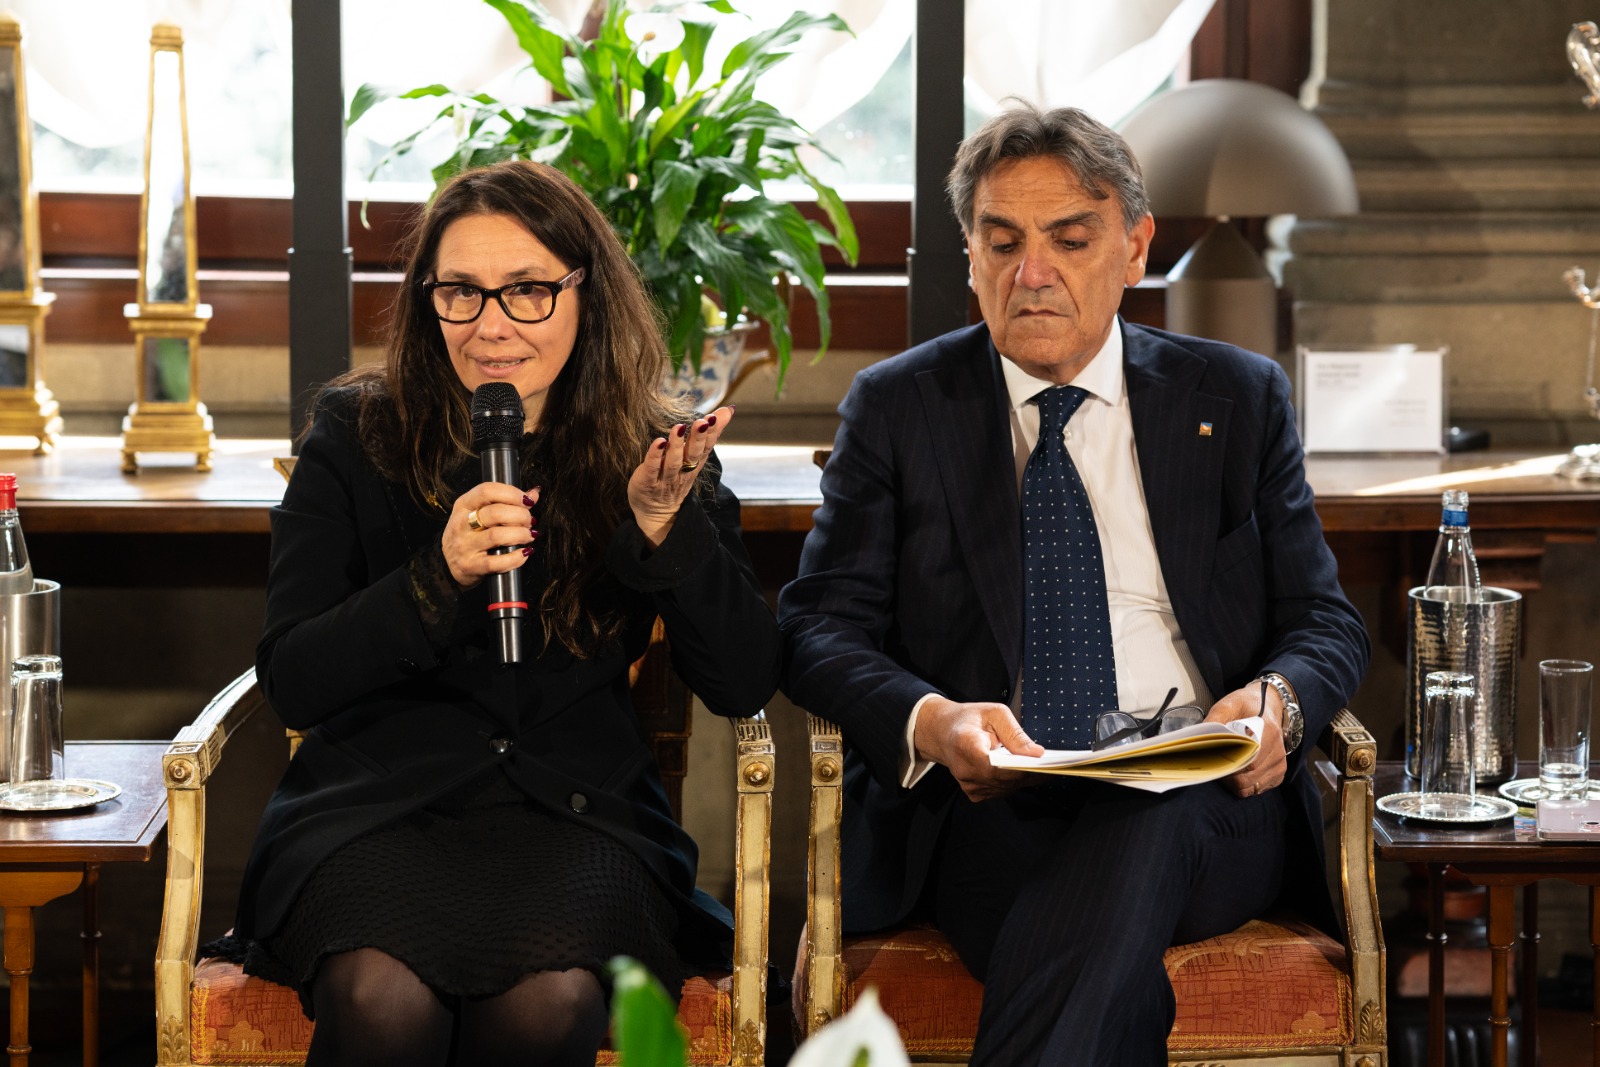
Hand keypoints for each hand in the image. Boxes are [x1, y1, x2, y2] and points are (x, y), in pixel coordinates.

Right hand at [443, 484, 538, 587]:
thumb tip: (534, 493)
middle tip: (530, 522)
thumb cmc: (470, 534)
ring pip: (497, 536)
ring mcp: (464, 546)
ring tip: (529, 536)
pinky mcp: (470, 566)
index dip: (512, 493)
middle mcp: (461, 524)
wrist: (449, 564)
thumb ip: (506, 501)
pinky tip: (524, 553)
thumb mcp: (480, 513)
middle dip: (520, 516)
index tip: (527, 501)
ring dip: (520, 535)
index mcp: (463, 505)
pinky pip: (497, 562)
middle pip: (495, 513)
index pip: (487, 491)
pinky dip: (516, 558)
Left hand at [627, 406, 731, 547]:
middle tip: (703, 421)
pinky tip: (658, 442)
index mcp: (695, 463)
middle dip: (699, 437)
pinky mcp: (647, 482)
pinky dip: (655, 456)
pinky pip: (652, 468)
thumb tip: (728, 410)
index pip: (706, 446)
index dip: (713, 432)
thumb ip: (708, 434)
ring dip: (677, 445)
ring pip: (674, 462)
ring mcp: (665, 478)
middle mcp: (683, 471)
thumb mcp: (695, 456)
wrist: (655, 511)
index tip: (718, 415)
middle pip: (693, 454)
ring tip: (680, 427)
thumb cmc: (675, 477)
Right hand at [914, 696, 1043, 801]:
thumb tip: (1037, 753)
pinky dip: (1013, 783)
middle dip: (1030, 773)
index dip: (1020, 767)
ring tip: (1041, 767)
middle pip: (1005, 779)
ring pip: (1006, 788)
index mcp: (966, 744)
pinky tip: (1021, 771)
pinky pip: (1001, 791)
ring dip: (1024, 779)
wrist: (943, 733)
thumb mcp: (995, 713)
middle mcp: (965, 770)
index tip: (1043, 763)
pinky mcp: (974, 793)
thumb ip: (1015, 734)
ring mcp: (969, 785)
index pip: (996, 764)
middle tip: (1053, 765)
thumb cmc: (970, 719)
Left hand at [1205, 681, 1287, 798]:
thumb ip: (1214, 720)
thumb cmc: (1246, 706)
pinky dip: (1244, 785)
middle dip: (1226, 776)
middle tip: (1215, 765)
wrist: (1268, 705)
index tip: (1212, 761)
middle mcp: (1278, 750)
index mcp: (1268, 732)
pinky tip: (1237, 771)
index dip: (1225, 766)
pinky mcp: (1279, 772)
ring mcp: (1279, 763)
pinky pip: (1257, 789)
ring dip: (1234, 782)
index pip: (1246, 761)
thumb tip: (1200, 737)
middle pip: (1246, 778)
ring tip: (1225, 767)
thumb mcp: (1228, 705)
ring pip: (1251, 787)